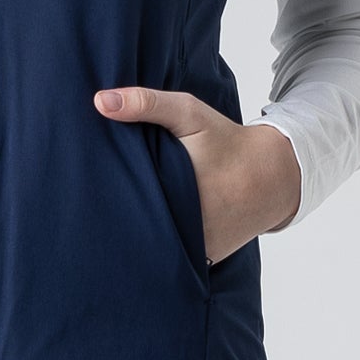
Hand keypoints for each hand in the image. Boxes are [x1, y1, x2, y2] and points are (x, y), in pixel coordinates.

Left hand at [92, 85, 301, 262]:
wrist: (271, 175)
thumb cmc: (226, 140)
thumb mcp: (189, 113)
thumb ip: (147, 103)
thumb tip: (100, 101)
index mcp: (179, 189)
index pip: (126, 201)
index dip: (105, 197)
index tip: (88, 189)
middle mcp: (190, 224)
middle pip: (137, 227)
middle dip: (118, 217)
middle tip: (95, 207)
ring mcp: (198, 246)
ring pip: (154, 246)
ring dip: (138, 235)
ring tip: (113, 224)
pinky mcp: (206, 258)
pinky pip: (174, 256)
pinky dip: (162, 246)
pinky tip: (146, 232)